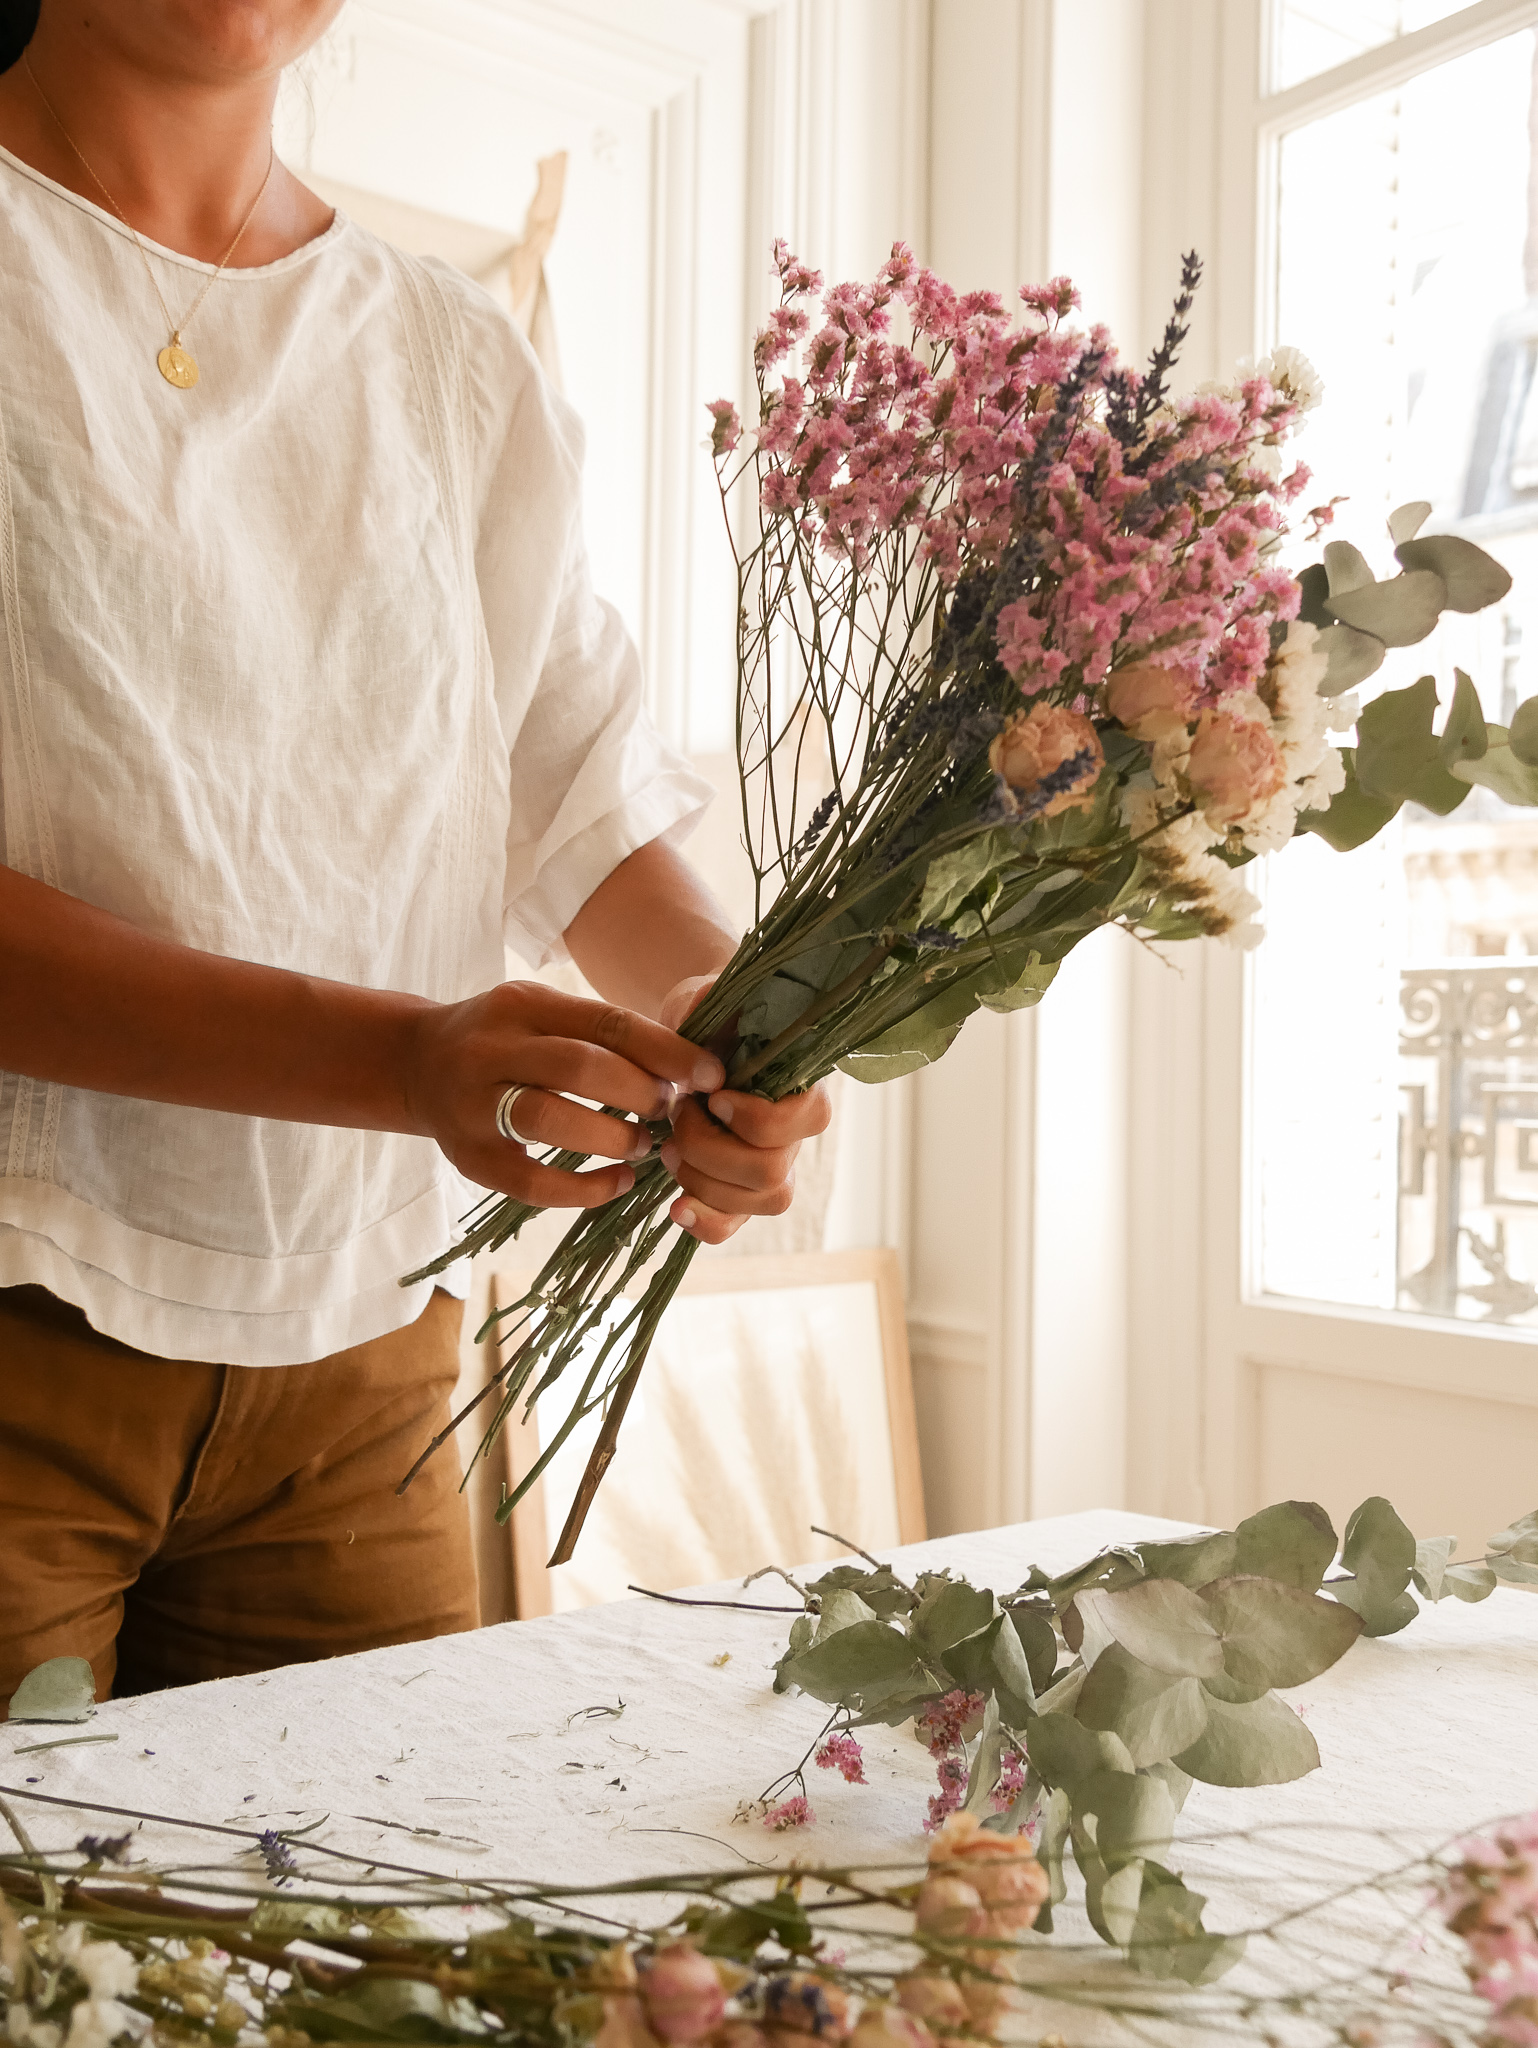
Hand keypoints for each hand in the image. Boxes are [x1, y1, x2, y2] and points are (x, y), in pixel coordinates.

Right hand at [403, 981, 723, 1207]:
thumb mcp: (544, 1013)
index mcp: (523, 1004)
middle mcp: (491, 1048)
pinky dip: (584, 1189)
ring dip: (612, 1138)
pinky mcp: (468, 1157)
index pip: (606, 1022)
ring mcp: (473, 1105)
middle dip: (640, 1093)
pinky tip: (618, 1183)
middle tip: (669, 1111)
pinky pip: (531, 1183)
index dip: (666, 1050)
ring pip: (551, 1121)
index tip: (710, 1075)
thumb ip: (603, 1034)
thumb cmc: (506, 1039)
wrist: (415, 1063)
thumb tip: (688, 1066)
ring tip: (643, 1146)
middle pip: (580, 1068)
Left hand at [656, 975, 832, 1243]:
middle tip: (679, 1116)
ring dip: (703, 1183)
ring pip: (758, 1203)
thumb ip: (707, 1002)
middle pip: (773, 1172)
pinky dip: (705, 1224)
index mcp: (801, 1084)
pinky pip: (734, 1227)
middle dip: (712, 1150)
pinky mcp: (739, 1192)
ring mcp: (770, 1168)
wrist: (694, 1041)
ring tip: (669, 1149)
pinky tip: (676, 1207)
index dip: (754, 1118)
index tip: (713, 1096)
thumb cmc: (709, 1018)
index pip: (806, 1119)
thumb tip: (699, 1016)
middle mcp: (795, 1134)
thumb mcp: (706, 998)